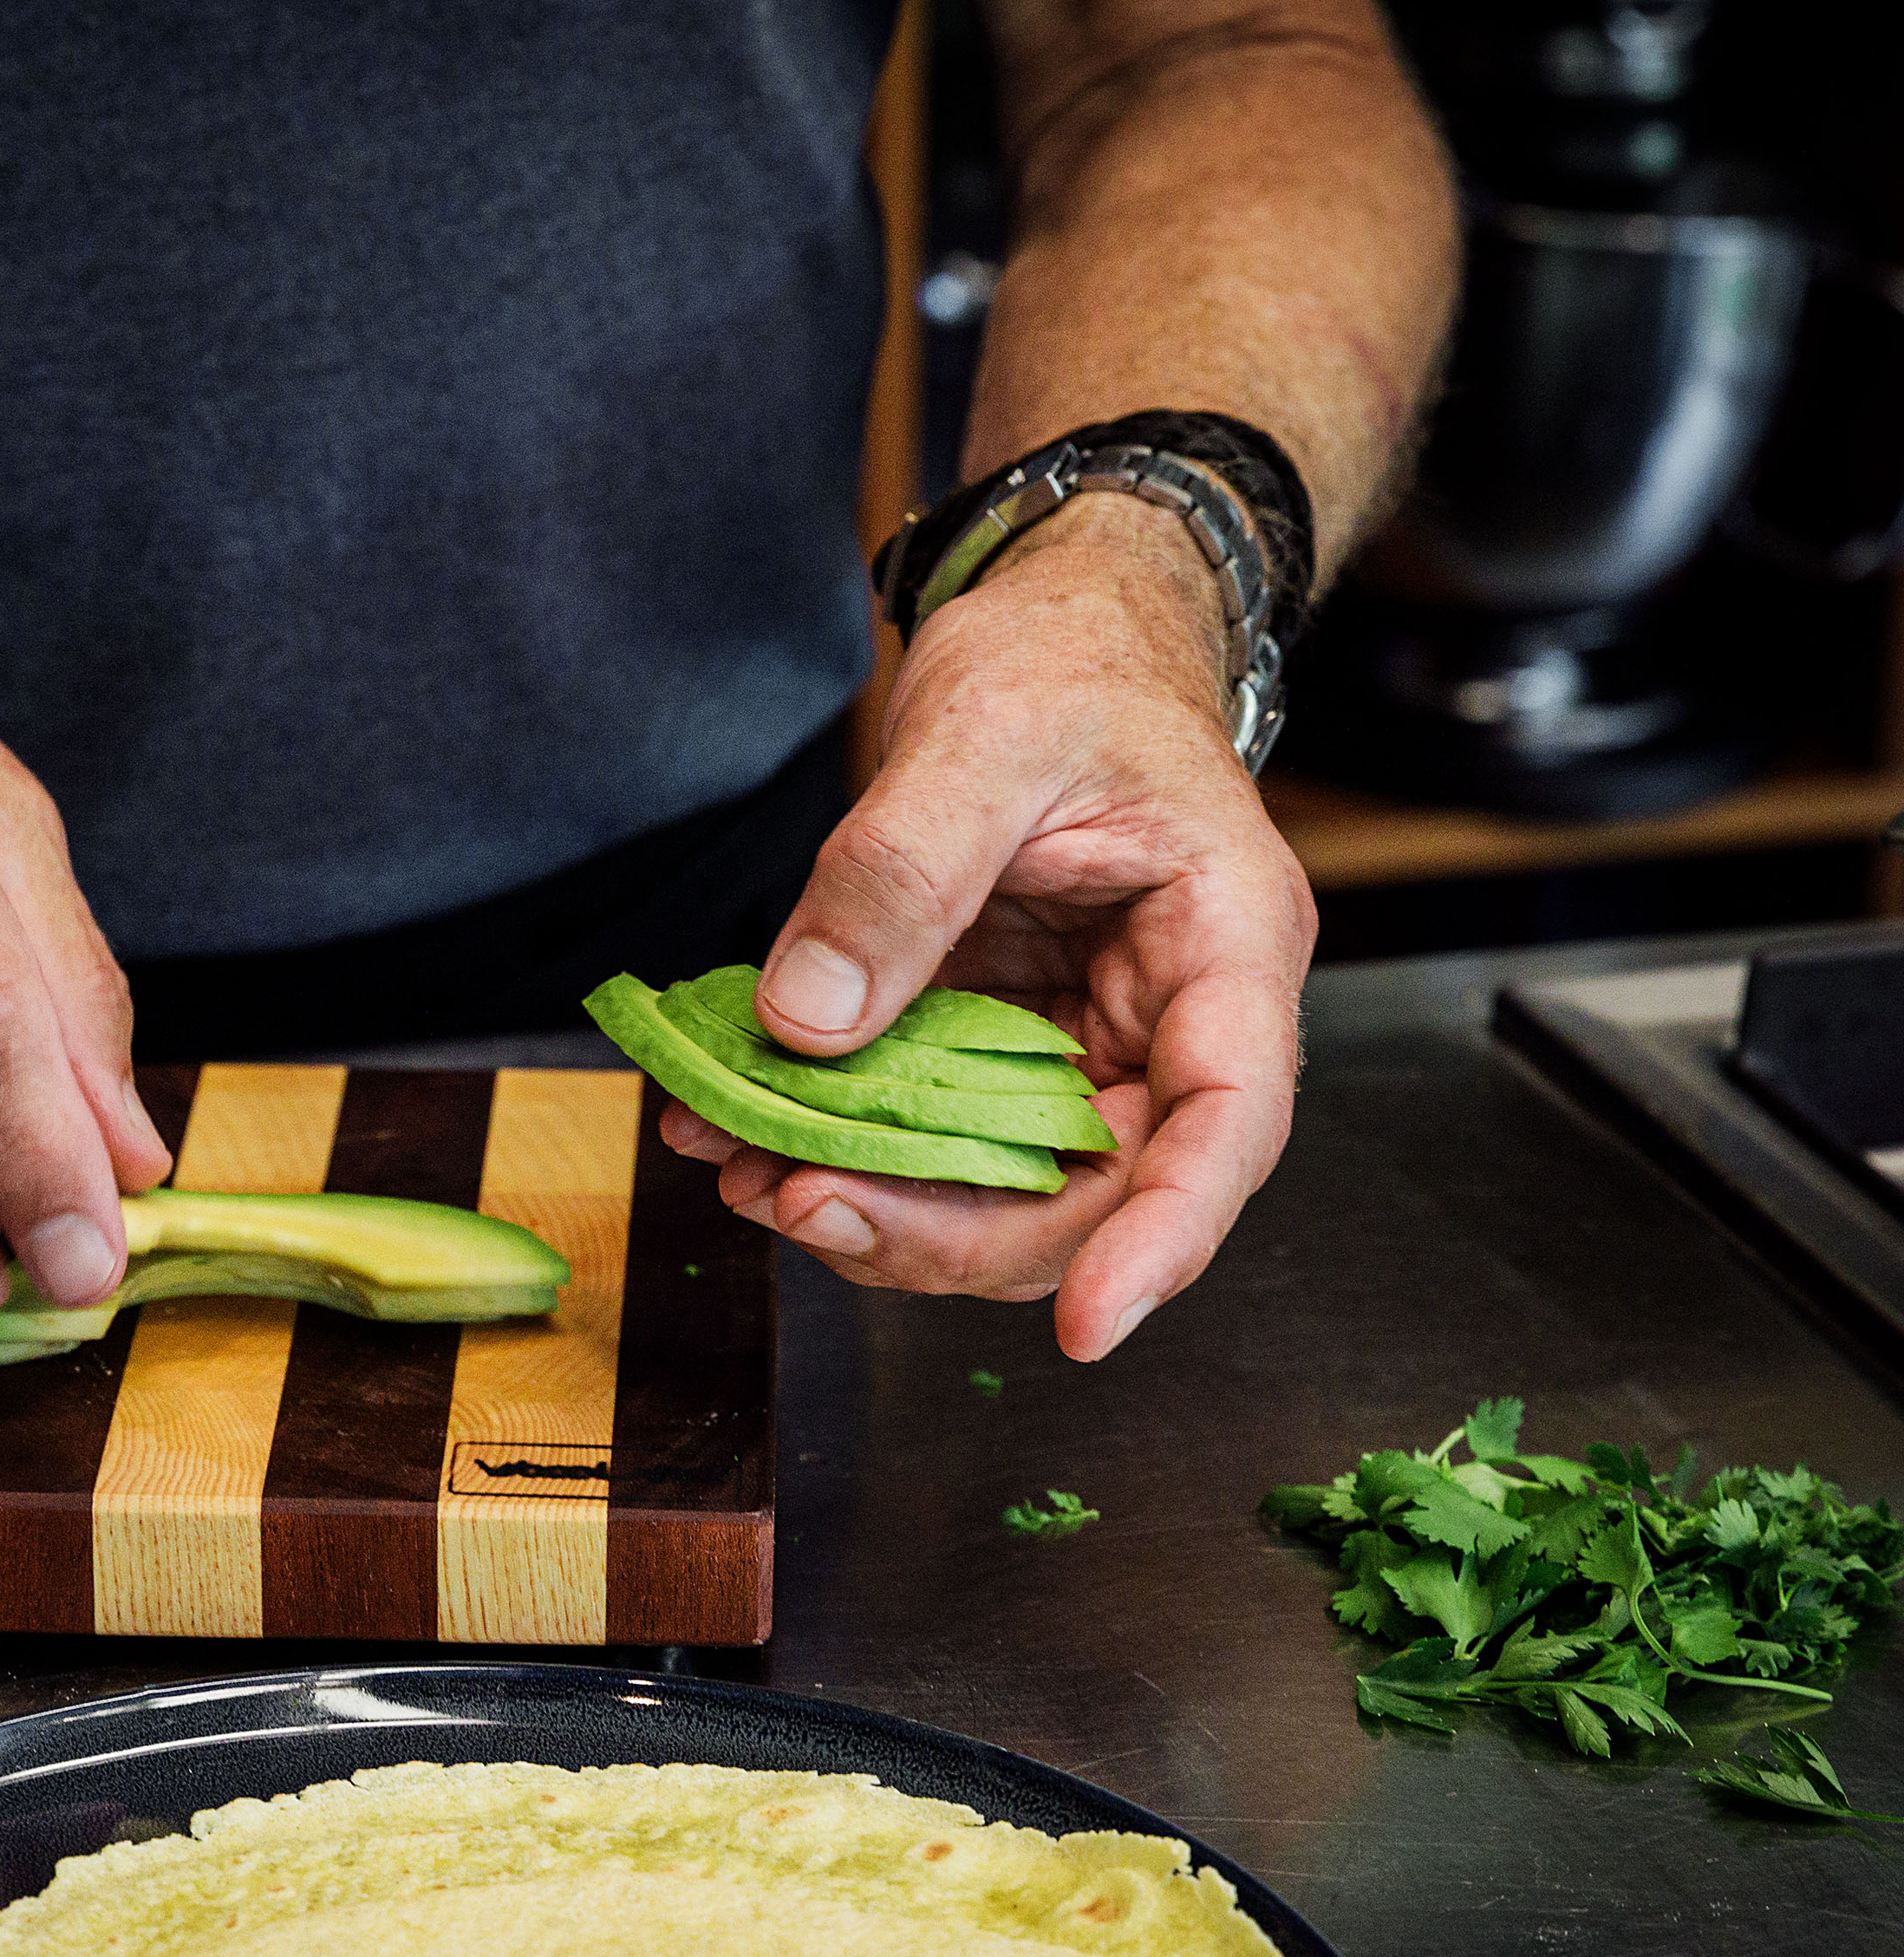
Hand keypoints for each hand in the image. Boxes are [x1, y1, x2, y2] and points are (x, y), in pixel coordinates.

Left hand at [661, 494, 1314, 1360]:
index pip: (1222, 1129)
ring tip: (740, 1167)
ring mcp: (1076, 1046)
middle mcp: (1162, 1025)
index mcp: (1222, 950)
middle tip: (798, 1200)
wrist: (1054, 630)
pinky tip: (734, 1126)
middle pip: (1088, 1195)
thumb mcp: (984, 734)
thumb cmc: (1067, 661)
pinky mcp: (994, 1047)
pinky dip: (832, 1144)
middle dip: (944, 1230)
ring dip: (869, 1203)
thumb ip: (900, 871)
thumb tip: (806, 1021)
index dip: (1162, 1243)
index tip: (1089, 1327)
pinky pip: (924, 1133)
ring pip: (994, 1189)